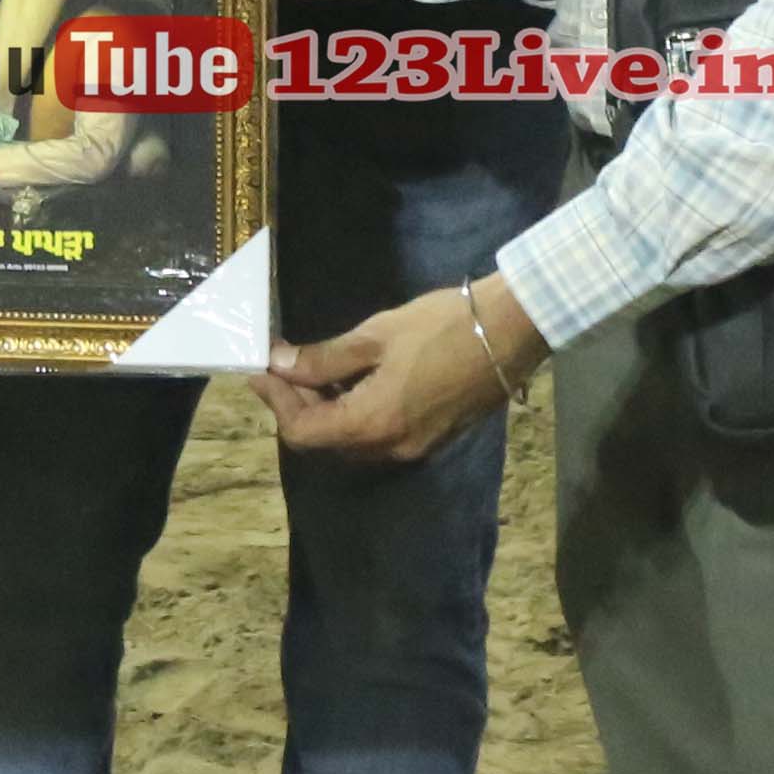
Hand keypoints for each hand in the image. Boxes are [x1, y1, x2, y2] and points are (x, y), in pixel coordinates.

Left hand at [264, 278, 522, 463]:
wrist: (512, 330)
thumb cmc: (442, 326)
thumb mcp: (376, 335)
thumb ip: (325, 358)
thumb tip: (280, 365)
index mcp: (373, 423)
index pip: (303, 432)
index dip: (276, 401)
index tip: (261, 370)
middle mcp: (390, 448)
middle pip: (325, 442)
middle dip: (297, 406)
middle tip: (284, 366)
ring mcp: (414, 447)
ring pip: (351, 442)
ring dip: (325, 412)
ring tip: (313, 371)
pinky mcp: (431, 438)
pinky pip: (377, 437)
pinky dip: (354, 415)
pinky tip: (350, 382)